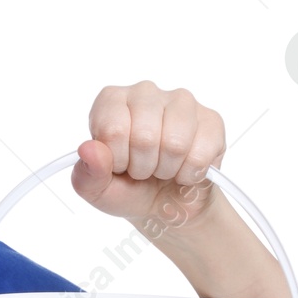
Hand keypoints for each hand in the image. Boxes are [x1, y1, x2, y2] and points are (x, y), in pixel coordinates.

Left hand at [70, 81, 225, 231]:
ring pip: (175, 143)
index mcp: (111, 101)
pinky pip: (201, 153)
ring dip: (167, 170)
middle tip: (142, 170)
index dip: (117, 159)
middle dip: (142, 167)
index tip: (119, 165)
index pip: (113, 128)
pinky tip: (183, 170)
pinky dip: (189, 174)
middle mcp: (145, 92)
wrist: (165, 205)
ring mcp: (180, 101)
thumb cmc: (126, 189)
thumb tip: (89, 149)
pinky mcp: (211, 119)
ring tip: (162, 169)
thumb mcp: (96, 189)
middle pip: (145, 136)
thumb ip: (87, 172)